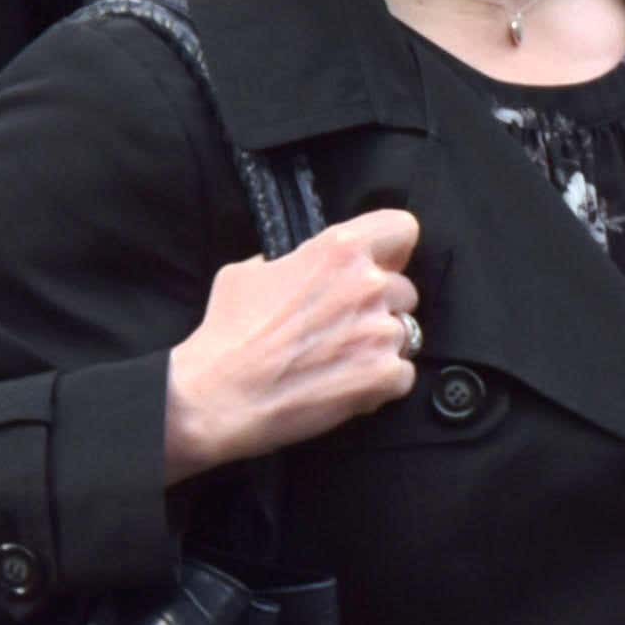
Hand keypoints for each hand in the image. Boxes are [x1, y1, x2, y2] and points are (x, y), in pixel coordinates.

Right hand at [159, 208, 424, 482]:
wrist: (219, 396)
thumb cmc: (228, 334)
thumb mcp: (251, 271)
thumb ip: (294, 261)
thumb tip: (305, 266)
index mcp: (339, 249)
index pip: (402, 228)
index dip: (391, 251)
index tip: (380, 265)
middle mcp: (368, 285)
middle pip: (405, 290)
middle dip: (381, 307)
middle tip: (343, 327)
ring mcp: (380, 332)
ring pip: (405, 334)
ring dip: (379, 346)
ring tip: (338, 360)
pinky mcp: (385, 376)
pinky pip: (402, 375)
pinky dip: (380, 384)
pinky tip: (345, 385)